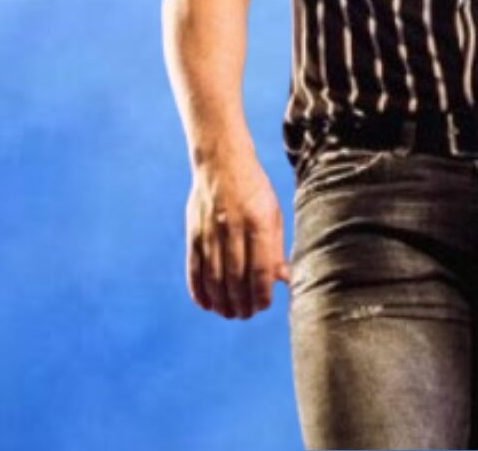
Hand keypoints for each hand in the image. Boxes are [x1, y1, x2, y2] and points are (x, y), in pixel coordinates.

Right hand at [186, 151, 289, 318]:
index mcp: (258, 222)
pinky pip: (194, 268)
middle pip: (236, 277)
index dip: (261, 293)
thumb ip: (275, 248)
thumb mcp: (273, 213)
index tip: (263, 305)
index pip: (261, 268)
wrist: (221, 162)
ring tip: (229, 312)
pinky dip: (198, 289)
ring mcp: (210, 230)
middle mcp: (233, 227)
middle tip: (246, 314)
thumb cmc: (254, 190)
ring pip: (214, 277)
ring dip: (221, 301)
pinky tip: (206, 303)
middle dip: (241, 302)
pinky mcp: (193, 232)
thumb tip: (284, 280)